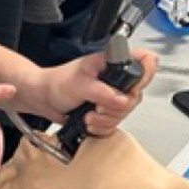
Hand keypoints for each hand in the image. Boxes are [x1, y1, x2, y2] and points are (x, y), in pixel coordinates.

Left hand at [42, 49, 156, 133]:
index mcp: (113, 62)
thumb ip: (103, 92)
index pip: (145, 61)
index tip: (129, 89)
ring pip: (125, 113)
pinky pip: (115, 124)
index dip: (143, 76)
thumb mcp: (80, 84)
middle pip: (135, 96)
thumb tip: (122, 100)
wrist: (44, 98)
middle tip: (97, 105)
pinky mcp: (107, 110)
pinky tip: (89, 120)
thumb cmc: (57, 83)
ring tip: (89, 113)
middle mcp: (116, 78)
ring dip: (105, 119)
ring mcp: (113, 95)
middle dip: (114, 108)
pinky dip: (102, 127)